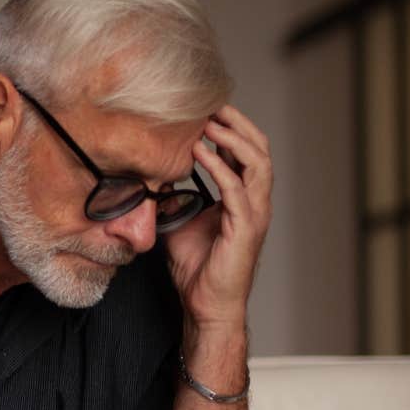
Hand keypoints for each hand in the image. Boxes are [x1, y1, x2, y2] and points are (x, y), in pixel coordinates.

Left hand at [165, 104, 272, 331]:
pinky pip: (236, 190)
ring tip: (210, 123)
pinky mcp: (245, 228)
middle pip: (259, 149)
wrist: (205, 303)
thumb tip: (149, 174)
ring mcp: (254, 214)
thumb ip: (172, 196)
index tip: (206, 109)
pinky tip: (200, 154)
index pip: (245, 152)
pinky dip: (220, 168)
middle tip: (213, 105)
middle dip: (238, 123)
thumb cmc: (196, 266)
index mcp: (243, 197)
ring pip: (258, 163)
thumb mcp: (178, 220)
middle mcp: (254, 201)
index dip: (231, 128)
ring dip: (233, 139)